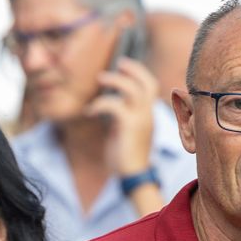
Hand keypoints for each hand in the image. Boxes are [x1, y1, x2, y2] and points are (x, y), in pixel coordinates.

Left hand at [85, 58, 158, 178]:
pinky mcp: (129, 126)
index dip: (139, 73)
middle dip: (133, 70)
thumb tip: (113, 105)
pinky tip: (89, 111)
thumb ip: (125, 117)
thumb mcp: (128, 132)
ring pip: (132, 90)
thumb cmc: (128, 157)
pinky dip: (100, 104)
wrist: (134, 176)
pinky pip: (114, 105)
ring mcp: (140, 120)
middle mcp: (148, 115)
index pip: (151, 87)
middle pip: (147, 83)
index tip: (124, 67)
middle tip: (118, 64)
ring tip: (99, 78)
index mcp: (149, 115)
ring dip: (115, 81)